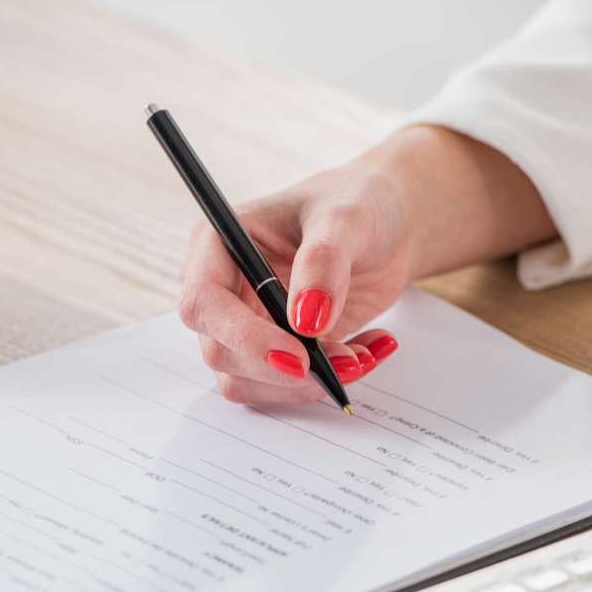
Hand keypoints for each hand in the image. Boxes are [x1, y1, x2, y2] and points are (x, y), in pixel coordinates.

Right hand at [178, 160, 411, 403]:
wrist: (387, 226)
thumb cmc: (358, 203)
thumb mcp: (347, 218)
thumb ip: (324, 262)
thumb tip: (306, 322)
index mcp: (219, 244)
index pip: (204, 303)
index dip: (244, 336)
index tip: (298, 356)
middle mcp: (223, 288)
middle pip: (220, 352)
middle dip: (283, 369)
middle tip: (348, 361)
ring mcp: (245, 324)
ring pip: (248, 382)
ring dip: (306, 384)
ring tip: (362, 355)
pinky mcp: (274, 351)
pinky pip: (284, 388)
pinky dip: (325, 384)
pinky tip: (365, 353)